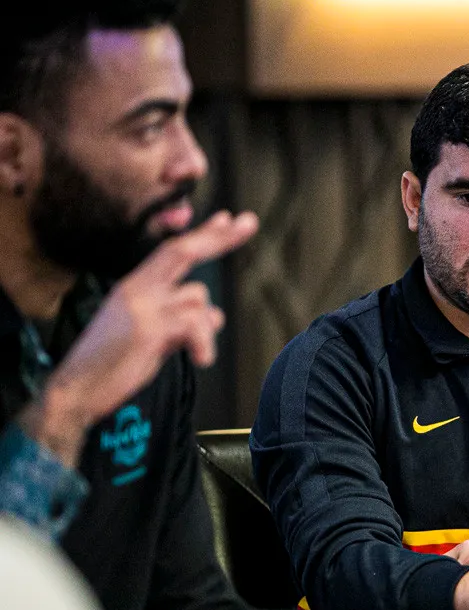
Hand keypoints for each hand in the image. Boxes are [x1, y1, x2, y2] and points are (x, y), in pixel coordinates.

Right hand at [26, 212, 256, 464]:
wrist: (77, 390)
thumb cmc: (115, 365)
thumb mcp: (153, 336)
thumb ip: (182, 320)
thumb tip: (217, 315)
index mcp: (136, 286)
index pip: (173, 252)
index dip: (203, 235)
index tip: (228, 219)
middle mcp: (137, 288)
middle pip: (182, 251)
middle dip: (218, 237)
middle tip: (249, 221)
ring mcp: (141, 306)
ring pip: (198, 299)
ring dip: (207, 329)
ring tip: (197, 353)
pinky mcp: (148, 329)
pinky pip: (195, 324)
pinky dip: (205, 344)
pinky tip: (201, 360)